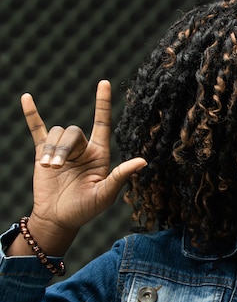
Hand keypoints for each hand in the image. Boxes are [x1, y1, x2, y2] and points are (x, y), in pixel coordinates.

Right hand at [17, 80, 145, 255]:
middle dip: (62, 148)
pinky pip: (38, 130)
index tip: (104, 83)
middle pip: (73, 132)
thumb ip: (120, 176)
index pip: (102, 123)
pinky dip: (32, 115)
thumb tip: (143, 161)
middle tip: (54, 168)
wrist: (58, 218)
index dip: (103, 103)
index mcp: (100, 155)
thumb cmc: (85, 209)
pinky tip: (26, 98)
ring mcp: (63, 150)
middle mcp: (83, 149)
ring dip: (51, 149)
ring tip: (48, 168)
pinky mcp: (43, 153)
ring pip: (57, 134)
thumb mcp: (105, 194)